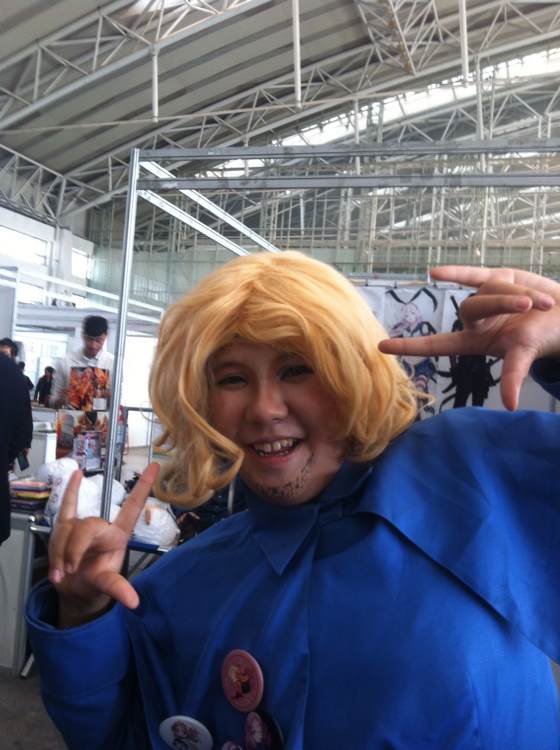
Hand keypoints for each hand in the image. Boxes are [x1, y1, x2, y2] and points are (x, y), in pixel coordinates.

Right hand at [49, 462, 159, 627]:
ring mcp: (84, 525)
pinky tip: (77, 474)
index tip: (156, 466)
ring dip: (59, 553)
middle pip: (86, 526)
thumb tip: (133, 602)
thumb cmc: (96, 582)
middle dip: (73, 551)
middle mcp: (102, 526)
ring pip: (67, 530)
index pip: (133, 507)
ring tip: (61, 573)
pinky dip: (71, 490)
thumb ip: (119, 589)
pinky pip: (68, 505)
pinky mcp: (66, 526)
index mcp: (118, 535)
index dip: (144, 487)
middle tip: (69, 572)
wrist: (76, 589)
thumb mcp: (108, 585)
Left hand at [378, 266, 559, 410]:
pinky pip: (472, 274)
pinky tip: (435, 273)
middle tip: (529, 307)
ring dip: (515, 294)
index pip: (436, 345)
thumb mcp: (526, 354)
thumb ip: (514, 375)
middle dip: (502, 304)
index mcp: (475, 342)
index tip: (382, 347)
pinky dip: (456, 272)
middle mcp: (475, 321)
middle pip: (471, 308)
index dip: (410, 346)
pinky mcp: (496, 278)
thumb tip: (511, 406)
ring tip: (542, 302)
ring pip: (486, 290)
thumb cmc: (544, 338)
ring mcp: (483, 298)